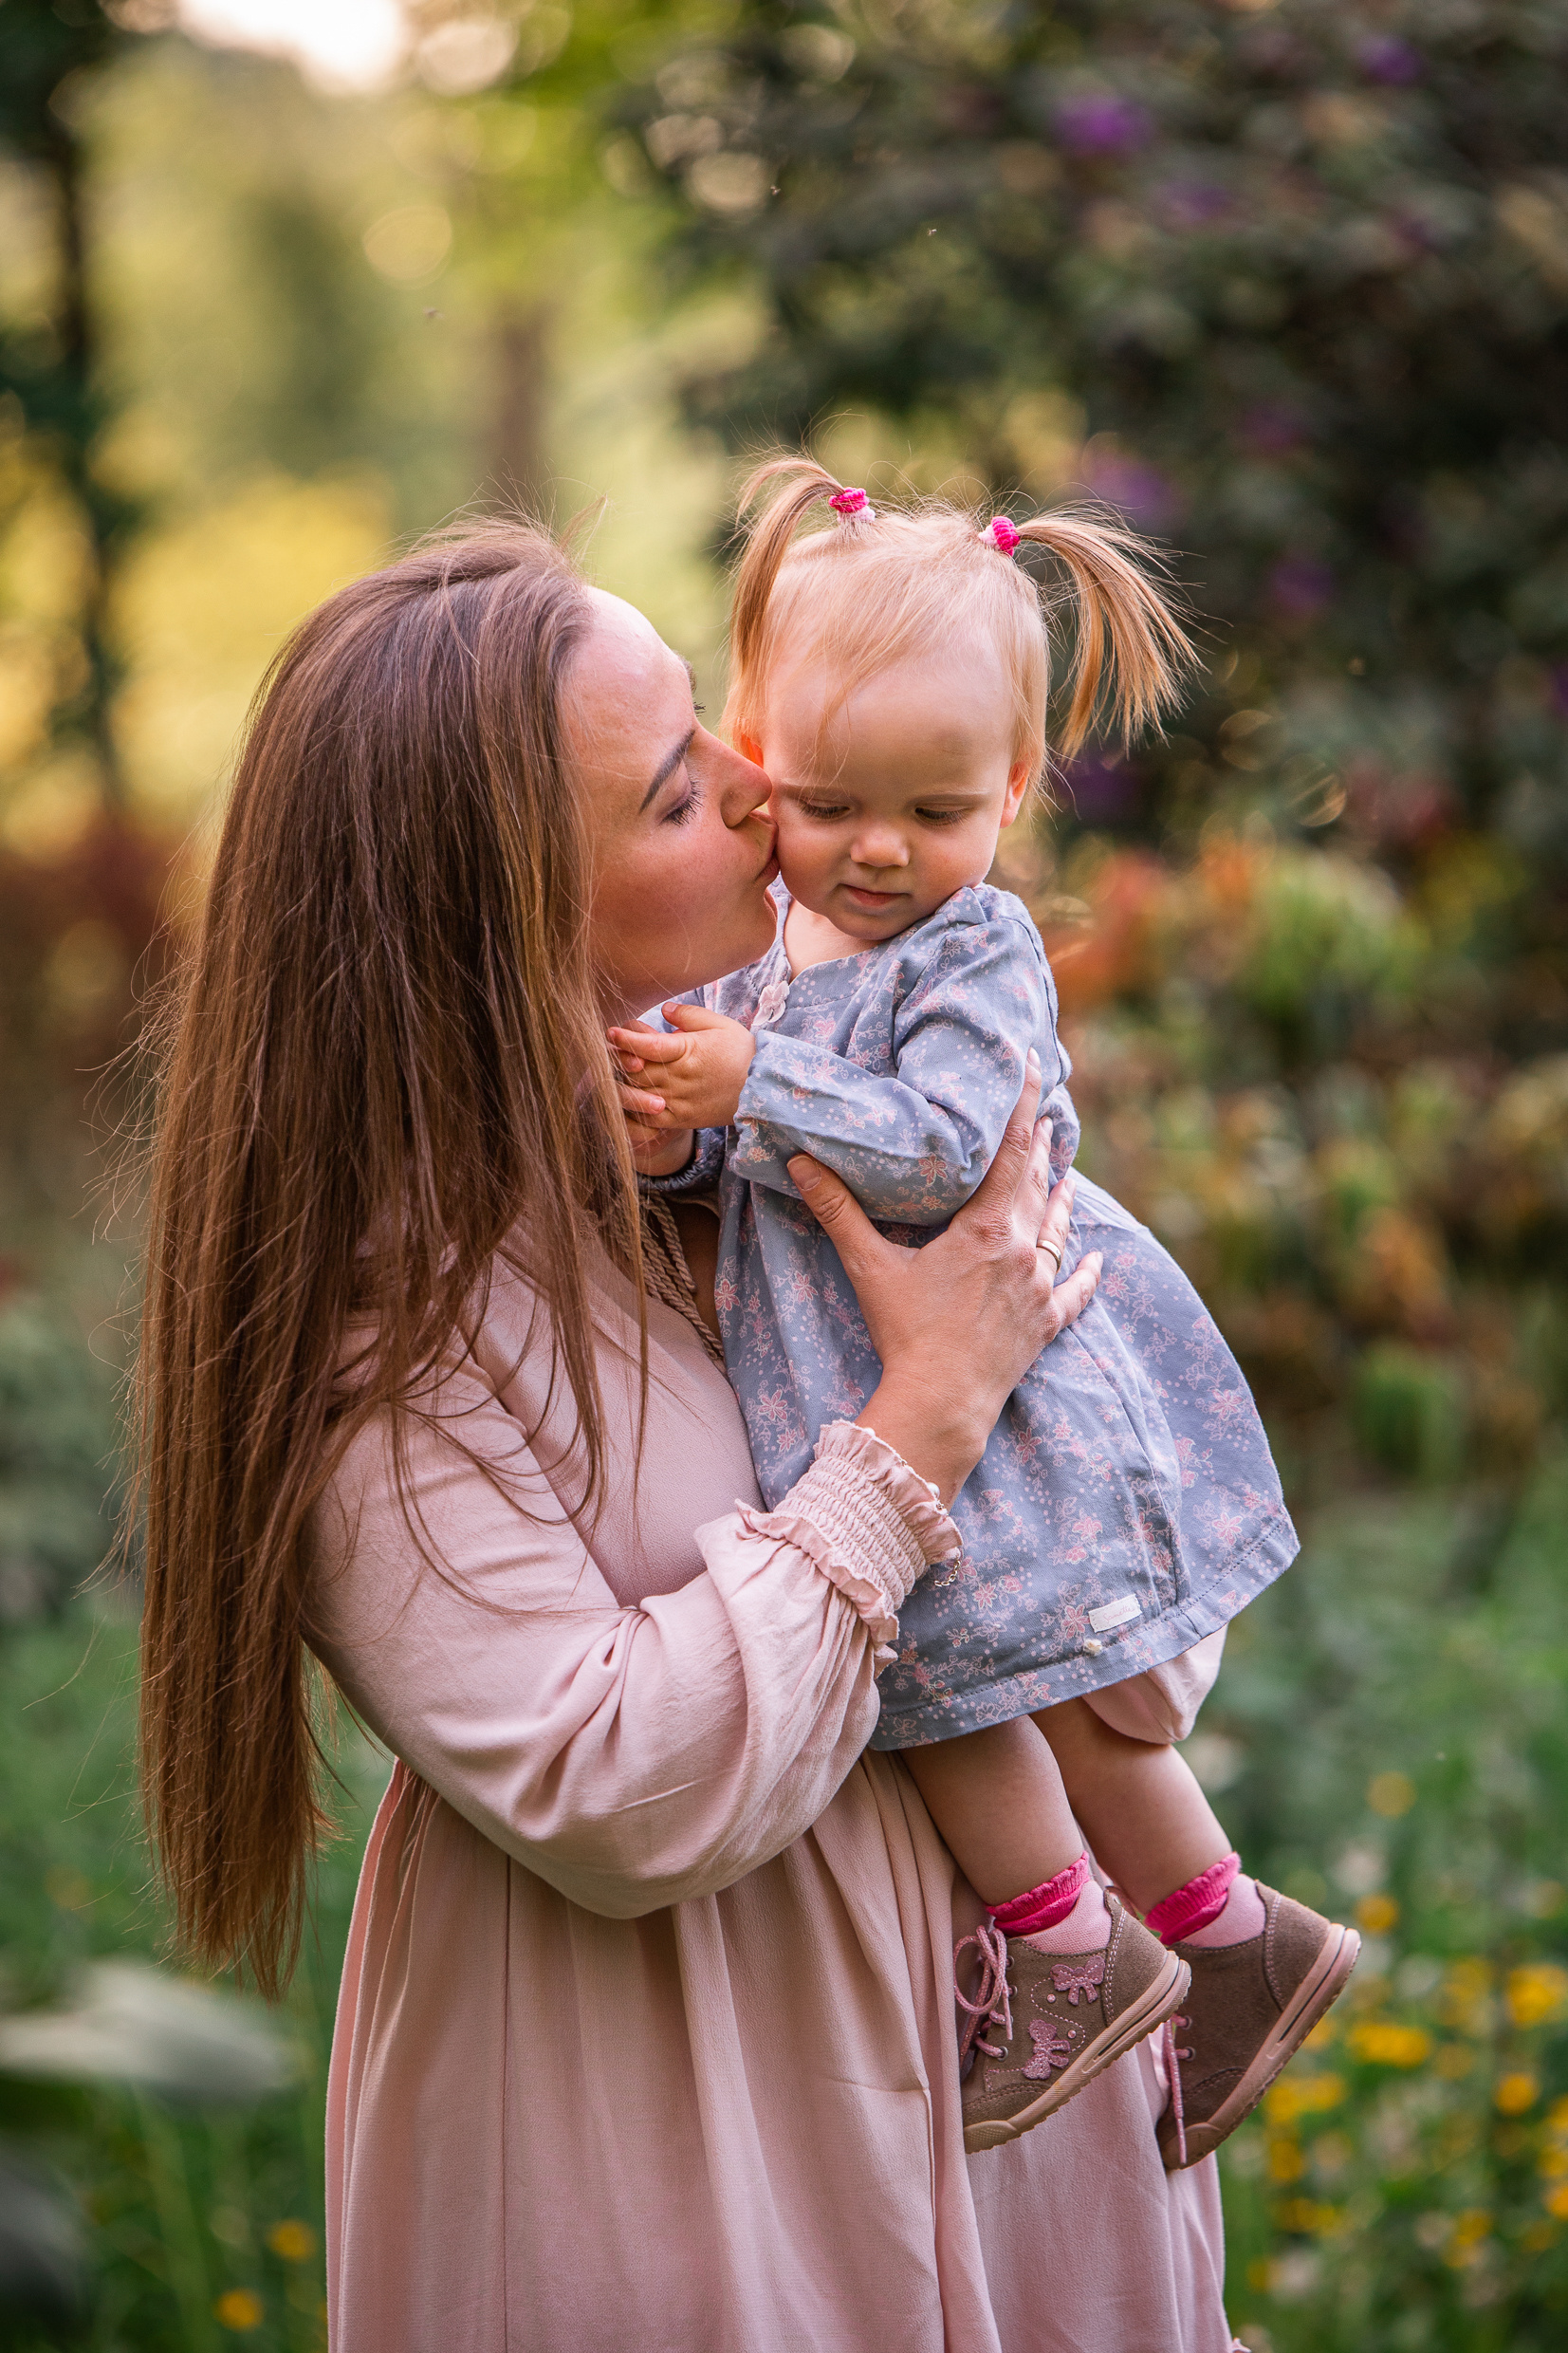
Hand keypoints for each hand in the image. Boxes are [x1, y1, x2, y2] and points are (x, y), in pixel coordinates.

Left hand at [608, 1003, 755, 1129]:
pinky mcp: (680, 1119)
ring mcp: (679, 1102)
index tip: (611, 1031)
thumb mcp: (720, 1025)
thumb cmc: (741, 1053)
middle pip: (637, 1070)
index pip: (649, 1046)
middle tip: (605, 1049)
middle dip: (618, 1059)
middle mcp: (680, 1079)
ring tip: (609, 1072)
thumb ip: (689, 1015)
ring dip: (620, 1084)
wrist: (762, 1090)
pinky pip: (648, 1119)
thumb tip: (663, 1011)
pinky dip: (632, 1110)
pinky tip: (623, 1099)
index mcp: (689, 1053)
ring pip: (638, 1095)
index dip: (627, 1038)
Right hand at [785, 1051, 1101, 1503]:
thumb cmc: (905, 1334)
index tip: (1032, 1066)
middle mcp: (1023, 1250)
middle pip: (1038, 1185)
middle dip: (1042, 1146)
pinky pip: (1074, 1293)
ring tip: (1068, 1170)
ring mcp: (1038, 1289)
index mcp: (987, 1228)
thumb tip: (799, 1161)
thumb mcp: (870, 1266)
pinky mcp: (1043, 1325)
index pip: (1011, 1150)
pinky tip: (1099, 1261)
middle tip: (1050, 1113)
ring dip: (1063, 1198)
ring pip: (1059, 1231)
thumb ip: (838, 1210)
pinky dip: (1087, 1275)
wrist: (941, 1403)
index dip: (1022, 1104)